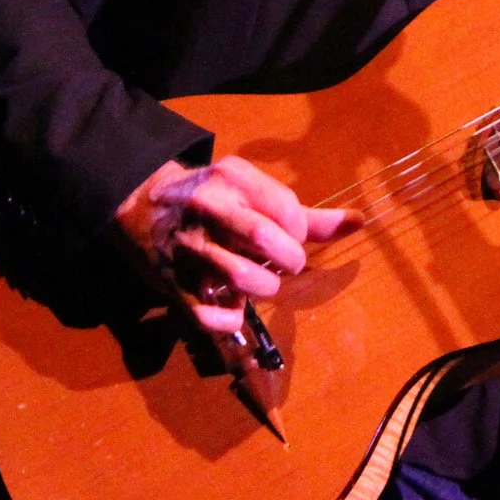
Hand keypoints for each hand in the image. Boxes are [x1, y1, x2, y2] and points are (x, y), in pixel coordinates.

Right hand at [112, 155, 358, 337]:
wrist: (140, 205)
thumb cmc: (212, 200)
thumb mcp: (252, 193)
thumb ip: (306, 214)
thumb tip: (359, 222)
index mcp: (232, 180)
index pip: (289, 212)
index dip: (298, 232)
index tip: (289, 235)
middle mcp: (209, 208)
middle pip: (268, 242)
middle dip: (288, 260)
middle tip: (283, 262)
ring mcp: (189, 247)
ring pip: (245, 279)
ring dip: (264, 287)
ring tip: (259, 279)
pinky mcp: (173, 282)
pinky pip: (210, 315)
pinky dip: (229, 319)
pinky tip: (232, 307)